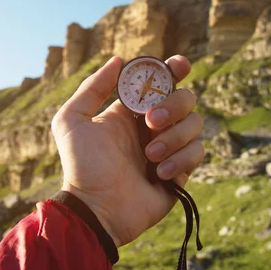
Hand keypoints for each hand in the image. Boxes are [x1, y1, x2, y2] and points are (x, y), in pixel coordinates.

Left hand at [51, 55, 203, 246]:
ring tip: (148, 156)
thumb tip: (119, 60)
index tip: (178, 65)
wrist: (97, 209)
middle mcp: (154, 126)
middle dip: (172, 106)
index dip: (174, 69)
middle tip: (150, 123)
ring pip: (195, 123)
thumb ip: (91, 87)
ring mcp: (170, 147)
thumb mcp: (72, 121)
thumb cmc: (82, 166)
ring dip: (173, 137)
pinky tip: (158, 174)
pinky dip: (180, 159)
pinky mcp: (181, 171)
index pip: (161, 81)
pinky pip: (197, 152)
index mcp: (132, 111)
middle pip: (185, 98)